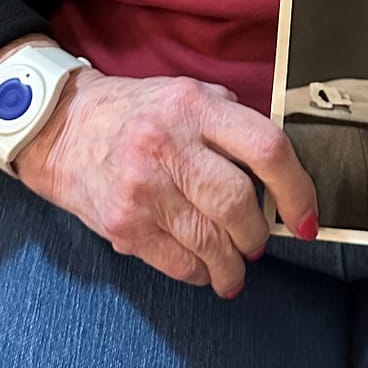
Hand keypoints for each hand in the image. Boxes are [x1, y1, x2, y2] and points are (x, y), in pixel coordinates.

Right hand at [13, 70, 318, 297]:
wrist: (61, 129)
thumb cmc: (136, 113)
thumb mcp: (187, 94)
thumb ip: (232, 122)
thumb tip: (280, 172)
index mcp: (195, 108)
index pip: (267, 150)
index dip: (297, 191)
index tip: (306, 219)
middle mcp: (169, 146)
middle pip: (238, 204)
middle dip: (257, 234)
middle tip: (258, 241)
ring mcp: (143, 189)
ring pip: (210, 243)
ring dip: (233, 264)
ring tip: (236, 267)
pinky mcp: (123, 225)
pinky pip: (178, 264)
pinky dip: (200, 273)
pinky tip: (204, 269)